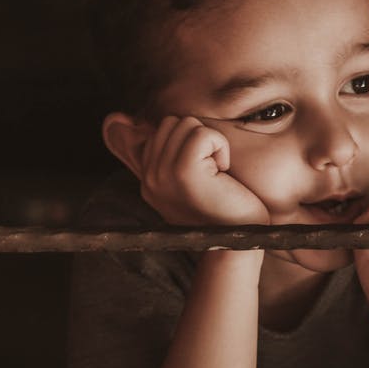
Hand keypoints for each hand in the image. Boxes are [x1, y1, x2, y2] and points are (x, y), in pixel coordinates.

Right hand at [133, 115, 271, 227]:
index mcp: (148, 179)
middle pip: (172, 122)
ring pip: (187, 124)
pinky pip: (203, 134)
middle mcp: (149, 177)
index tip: (203, 172)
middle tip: (212, 172)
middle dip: (199, 139)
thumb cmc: (223, 212)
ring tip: (216, 174)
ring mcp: (163, 174)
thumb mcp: (189, 183)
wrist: (236, 245)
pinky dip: (221, 147)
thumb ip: (172, 156)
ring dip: (211, 143)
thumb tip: (132, 124)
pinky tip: (223, 174)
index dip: (191, 142)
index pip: (162, 129)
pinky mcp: (184, 171)